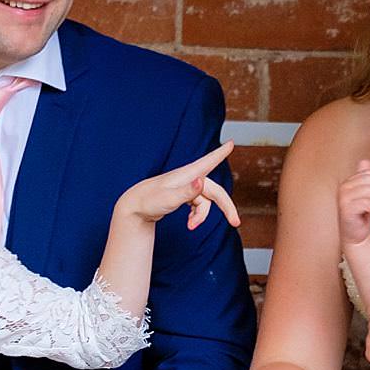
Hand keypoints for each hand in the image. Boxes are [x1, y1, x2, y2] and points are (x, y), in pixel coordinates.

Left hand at [120, 142, 240, 231]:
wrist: (133, 208)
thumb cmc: (148, 202)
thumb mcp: (168, 198)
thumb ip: (187, 191)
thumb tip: (202, 182)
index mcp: (188, 175)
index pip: (208, 162)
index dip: (220, 153)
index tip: (231, 143)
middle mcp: (190, 179)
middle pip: (215, 191)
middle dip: (226, 207)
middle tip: (236, 222)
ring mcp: (187, 187)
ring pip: (205, 202)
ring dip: (201, 216)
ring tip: (191, 227)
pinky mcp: (183, 195)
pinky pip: (198, 205)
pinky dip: (197, 216)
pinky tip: (190, 223)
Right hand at [336, 159, 369, 246]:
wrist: (355, 235)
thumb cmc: (360, 215)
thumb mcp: (366, 193)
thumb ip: (365, 176)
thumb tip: (365, 161)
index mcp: (348, 182)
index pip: (369, 174)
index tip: (369, 198)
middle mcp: (343, 188)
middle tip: (368, 205)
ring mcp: (343, 198)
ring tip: (366, 210)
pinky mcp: (346, 209)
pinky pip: (367, 203)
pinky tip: (363, 214)